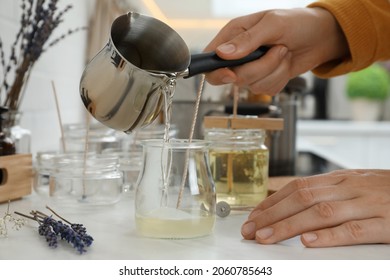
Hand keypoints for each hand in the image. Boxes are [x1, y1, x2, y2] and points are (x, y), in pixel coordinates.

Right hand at [204, 7, 348, 94]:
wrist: (321, 37)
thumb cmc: (297, 23)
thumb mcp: (273, 24)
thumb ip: (247, 40)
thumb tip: (222, 53)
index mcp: (233, 35)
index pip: (211, 60)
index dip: (217, 72)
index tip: (232, 74)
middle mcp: (239, 54)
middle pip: (234, 78)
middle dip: (259, 68)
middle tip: (277, 50)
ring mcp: (251, 69)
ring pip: (252, 86)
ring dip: (274, 71)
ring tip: (284, 52)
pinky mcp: (264, 80)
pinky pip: (266, 90)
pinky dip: (280, 78)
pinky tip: (285, 64)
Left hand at [241, 169, 389, 246]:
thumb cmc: (385, 191)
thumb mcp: (354, 185)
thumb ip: (327, 193)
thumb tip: (292, 204)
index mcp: (340, 179)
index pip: (297, 187)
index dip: (273, 202)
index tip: (253, 217)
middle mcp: (350, 188)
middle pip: (303, 198)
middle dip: (273, 215)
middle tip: (251, 231)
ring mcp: (368, 204)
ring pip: (322, 212)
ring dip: (290, 225)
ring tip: (267, 238)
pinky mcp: (387, 223)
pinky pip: (355, 229)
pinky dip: (330, 236)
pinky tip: (309, 243)